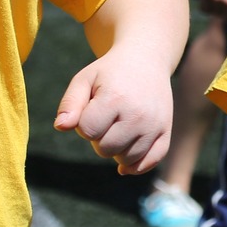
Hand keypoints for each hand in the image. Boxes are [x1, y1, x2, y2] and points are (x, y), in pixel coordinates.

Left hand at [54, 47, 173, 173]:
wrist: (146, 60)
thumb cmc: (109, 73)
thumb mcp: (84, 80)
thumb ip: (70, 104)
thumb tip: (60, 127)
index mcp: (115, 99)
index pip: (87, 131)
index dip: (84, 123)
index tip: (91, 109)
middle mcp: (137, 115)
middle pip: (105, 149)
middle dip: (98, 137)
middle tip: (105, 118)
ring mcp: (154, 125)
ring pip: (125, 159)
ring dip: (115, 149)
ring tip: (117, 128)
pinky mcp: (166, 132)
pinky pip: (149, 162)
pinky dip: (136, 166)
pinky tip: (126, 163)